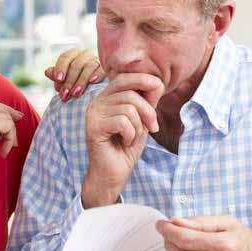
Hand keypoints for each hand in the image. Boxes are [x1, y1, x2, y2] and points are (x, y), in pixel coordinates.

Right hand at [0, 100, 23, 179]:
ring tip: (5, 149)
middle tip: (20, 123)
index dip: (4, 111)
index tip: (15, 117)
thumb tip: (6, 125)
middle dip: (11, 115)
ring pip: (6, 117)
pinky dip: (10, 139)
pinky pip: (8, 126)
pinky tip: (3, 151)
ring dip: (10, 134)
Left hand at [44, 49, 104, 100]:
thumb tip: (47, 72)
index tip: (58, 79)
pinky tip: (92, 81)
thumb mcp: (62, 80)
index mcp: (72, 54)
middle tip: (65, 94)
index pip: (65, 57)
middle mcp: (84, 54)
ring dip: (81, 81)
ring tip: (75, 94)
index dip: (61, 68)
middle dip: (69, 80)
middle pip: (76, 64)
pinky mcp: (105, 69)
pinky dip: (97, 75)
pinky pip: (101, 70)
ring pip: (88, 67)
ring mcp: (96, 61)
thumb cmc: (72, 83)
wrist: (88, 91)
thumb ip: (56, 75)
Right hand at [81, 73, 163, 206]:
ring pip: (128, 108)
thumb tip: (157, 82)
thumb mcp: (141, 120)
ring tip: (132, 137)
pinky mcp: (93, 127)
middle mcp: (97, 102)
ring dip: (139, 126)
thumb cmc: (126, 147)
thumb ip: (146, 101)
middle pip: (131, 93)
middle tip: (152, 127)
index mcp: (107, 97)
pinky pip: (122, 122)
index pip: (125, 77)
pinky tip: (125, 142)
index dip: (144, 80)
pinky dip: (130, 134)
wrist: (113, 173)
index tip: (158, 92)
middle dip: (148, 111)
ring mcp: (93, 114)